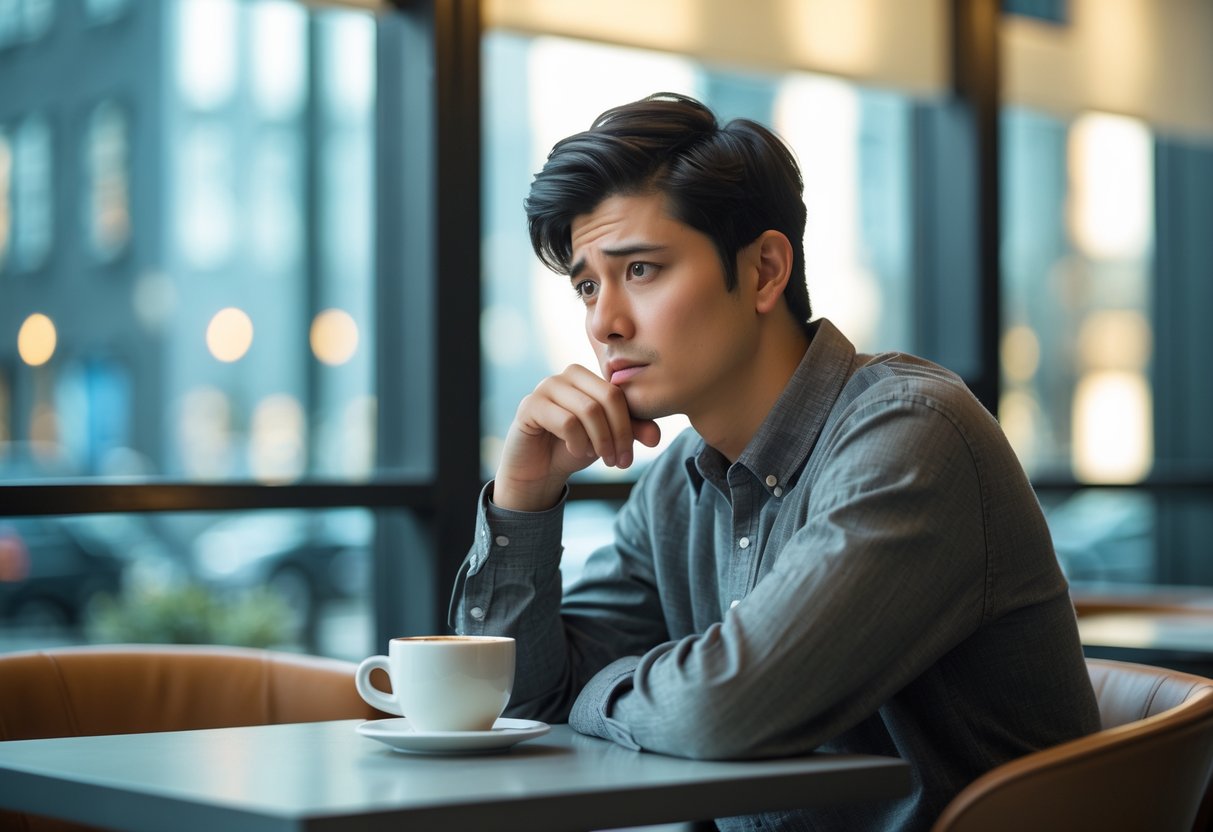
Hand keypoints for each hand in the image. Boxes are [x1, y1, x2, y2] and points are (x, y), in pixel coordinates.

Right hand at [493, 364, 660, 511]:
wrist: (538, 469)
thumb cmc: (573, 447)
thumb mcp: (607, 439)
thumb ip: (631, 432)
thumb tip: (656, 436)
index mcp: (590, 377)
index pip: (620, 393)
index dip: (629, 426)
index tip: (628, 456)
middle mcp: (567, 375)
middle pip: (608, 397)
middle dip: (618, 434)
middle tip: (618, 461)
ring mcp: (546, 387)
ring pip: (589, 409)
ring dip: (599, 441)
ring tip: (599, 457)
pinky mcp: (530, 406)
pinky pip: (566, 421)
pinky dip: (577, 442)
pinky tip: (576, 450)